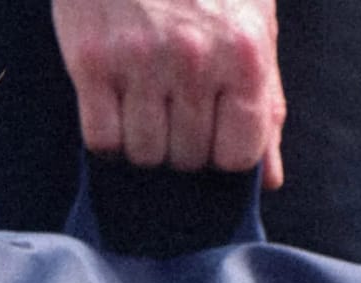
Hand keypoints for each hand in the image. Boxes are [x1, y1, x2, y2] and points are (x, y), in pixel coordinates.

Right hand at [52, 0, 286, 188]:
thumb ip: (266, 102)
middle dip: (181, 145)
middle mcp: (194, 62)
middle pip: (187, 158)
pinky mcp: (91, 60)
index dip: (222, 154)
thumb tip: (269, 178)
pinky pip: (100, 139)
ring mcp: (140, 62)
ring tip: (144, 101)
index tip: (212, 133)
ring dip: (142, 142)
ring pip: (143, 155)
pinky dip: (107, 134)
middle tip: (173, 107)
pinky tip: (114, 103)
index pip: (236, 156)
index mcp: (243, 55)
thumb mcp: (252, 25)